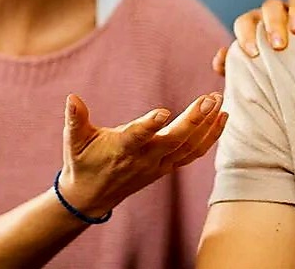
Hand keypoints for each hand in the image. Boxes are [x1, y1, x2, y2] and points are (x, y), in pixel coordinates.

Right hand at [56, 92, 226, 217]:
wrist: (91, 197)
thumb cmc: (82, 162)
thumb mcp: (74, 141)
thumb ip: (75, 119)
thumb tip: (71, 98)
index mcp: (121, 149)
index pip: (137, 136)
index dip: (149, 125)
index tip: (163, 112)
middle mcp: (144, 158)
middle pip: (174, 141)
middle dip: (194, 120)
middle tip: (210, 98)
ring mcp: (159, 165)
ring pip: (189, 147)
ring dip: (208, 125)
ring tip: (219, 101)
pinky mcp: (168, 167)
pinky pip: (194, 153)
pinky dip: (211, 137)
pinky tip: (223, 117)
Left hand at [212, 0, 294, 73]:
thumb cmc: (272, 72)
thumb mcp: (253, 74)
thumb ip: (233, 67)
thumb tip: (220, 58)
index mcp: (256, 26)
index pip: (245, 22)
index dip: (246, 34)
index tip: (252, 53)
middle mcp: (275, 13)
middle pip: (270, 6)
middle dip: (273, 23)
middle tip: (279, 45)